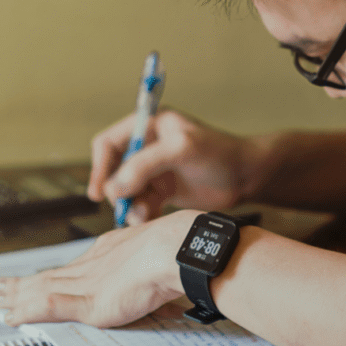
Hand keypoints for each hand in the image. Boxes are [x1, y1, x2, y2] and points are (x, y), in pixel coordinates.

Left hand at [0, 209, 198, 327]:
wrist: (178, 251)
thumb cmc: (179, 254)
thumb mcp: (159, 259)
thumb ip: (149, 269)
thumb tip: (157, 280)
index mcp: (109, 252)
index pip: (72, 266)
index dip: (52, 273)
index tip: (36, 277)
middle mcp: (93, 265)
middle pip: (51, 275)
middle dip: (25, 283)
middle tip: (0, 287)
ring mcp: (88, 283)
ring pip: (42, 288)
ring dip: (18, 295)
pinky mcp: (89, 302)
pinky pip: (49, 306)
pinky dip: (29, 311)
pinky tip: (13, 317)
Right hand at [89, 109, 255, 223]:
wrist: (246, 176)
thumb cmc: (219, 153)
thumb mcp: (181, 150)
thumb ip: (145, 165)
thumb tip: (114, 187)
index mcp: (149, 126)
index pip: (108, 143)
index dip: (99, 166)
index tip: (99, 191)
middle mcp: (148, 147)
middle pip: (114, 171)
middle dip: (117, 191)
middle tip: (125, 208)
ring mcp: (155, 170)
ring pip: (126, 192)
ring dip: (130, 206)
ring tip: (142, 216)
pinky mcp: (164, 191)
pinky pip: (141, 204)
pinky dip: (141, 214)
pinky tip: (149, 220)